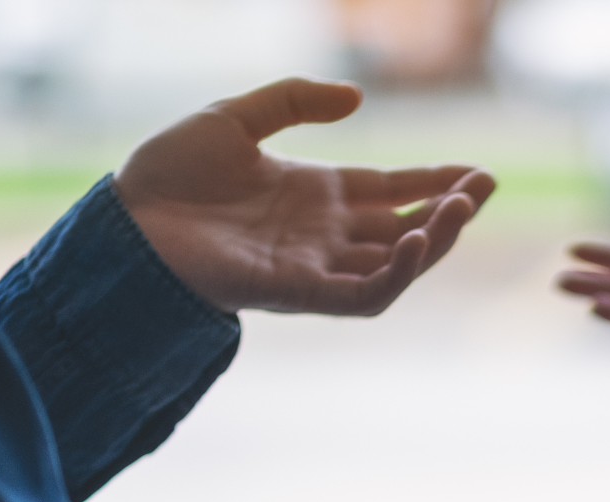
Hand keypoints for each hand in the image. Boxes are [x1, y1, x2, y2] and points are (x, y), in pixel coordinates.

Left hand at [113, 78, 496, 314]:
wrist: (125, 219)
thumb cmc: (169, 172)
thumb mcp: (236, 117)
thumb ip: (295, 101)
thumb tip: (358, 97)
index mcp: (317, 194)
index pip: (394, 192)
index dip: (438, 182)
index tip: (481, 172)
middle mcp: (324, 234)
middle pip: (407, 228)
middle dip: (451, 211)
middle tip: (484, 187)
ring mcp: (316, 266)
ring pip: (397, 264)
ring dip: (436, 240)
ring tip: (460, 209)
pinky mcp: (300, 293)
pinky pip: (364, 295)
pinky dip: (396, 274)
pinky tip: (414, 240)